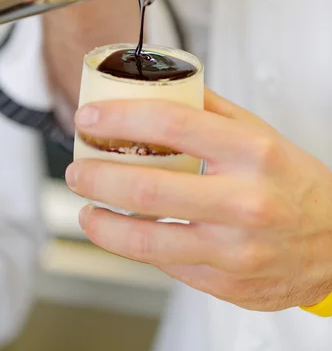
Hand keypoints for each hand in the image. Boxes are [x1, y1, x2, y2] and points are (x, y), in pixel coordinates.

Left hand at [66, 89, 331, 310]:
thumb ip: (211, 110)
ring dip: (102, 222)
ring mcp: (234, 249)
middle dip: (96, 176)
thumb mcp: (260, 133)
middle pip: (147, 187)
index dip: (120, 118)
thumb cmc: (294, 183)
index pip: (171, 124)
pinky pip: (165, 263)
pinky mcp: (226, 282)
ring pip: (146, 239)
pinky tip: (124, 231)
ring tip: (86, 207)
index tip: (91, 119)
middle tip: (78, 168)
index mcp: (252, 152)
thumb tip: (163, 88)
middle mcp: (244, 201)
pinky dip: (135, 245)